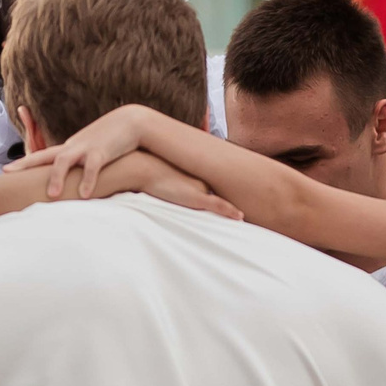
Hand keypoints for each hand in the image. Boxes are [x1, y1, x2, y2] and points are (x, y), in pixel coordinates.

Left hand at [11, 106, 160, 200]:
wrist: (130, 121)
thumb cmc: (110, 138)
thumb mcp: (90, 150)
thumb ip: (78, 164)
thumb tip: (71, 180)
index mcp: (69, 148)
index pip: (41, 155)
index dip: (23, 162)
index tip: (5, 169)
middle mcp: (73, 147)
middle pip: (44, 155)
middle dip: (25, 164)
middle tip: (6, 173)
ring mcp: (86, 148)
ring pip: (65, 161)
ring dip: (57, 177)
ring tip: (52, 195)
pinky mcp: (102, 152)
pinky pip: (93, 167)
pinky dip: (88, 181)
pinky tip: (85, 195)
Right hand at [91, 152, 239, 219]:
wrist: (137, 167)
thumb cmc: (140, 175)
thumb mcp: (150, 179)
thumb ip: (152, 184)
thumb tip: (142, 189)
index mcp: (189, 178)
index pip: (210, 188)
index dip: (223, 198)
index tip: (235, 207)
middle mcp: (197, 182)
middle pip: (218, 195)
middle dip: (232, 203)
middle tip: (247, 214)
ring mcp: (197, 190)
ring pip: (220, 202)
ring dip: (231, 210)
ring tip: (247, 218)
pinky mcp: (195, 198)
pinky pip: (216, 206)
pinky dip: (229, 211)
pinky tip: (240, 217)